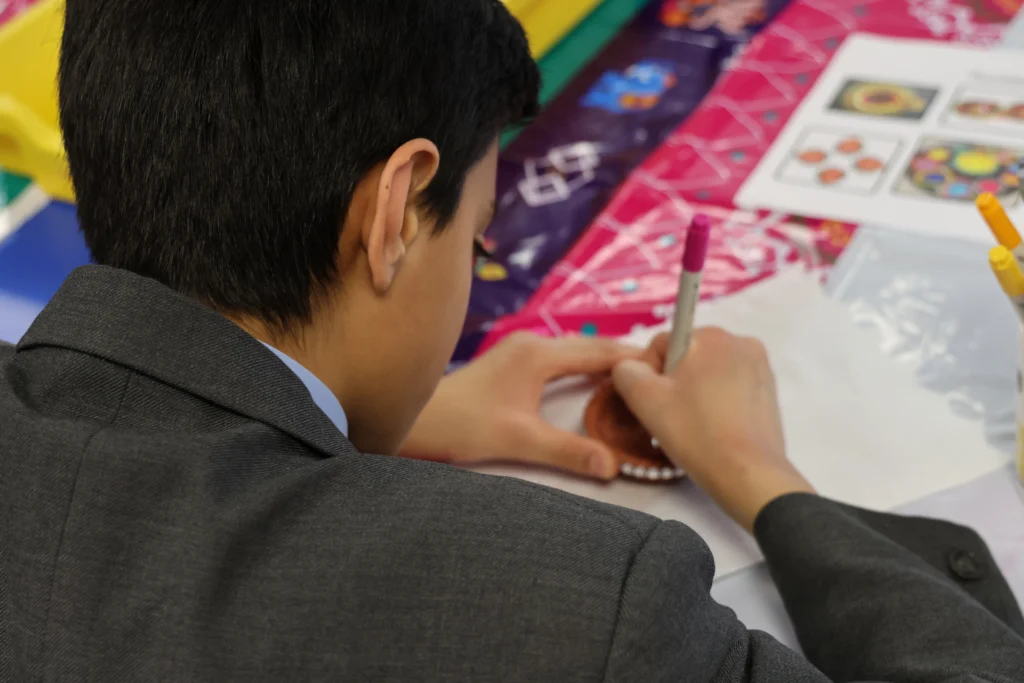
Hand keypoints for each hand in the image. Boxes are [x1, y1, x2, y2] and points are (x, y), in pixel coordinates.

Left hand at [402, 333, 640, 478]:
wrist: (419, 420)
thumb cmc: (464, 425)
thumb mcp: (520, 440)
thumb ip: (569, 451)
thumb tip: (612, 465)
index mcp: (538, 354)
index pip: (600, 351)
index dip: (635, 359)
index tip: (669, 367)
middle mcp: (533, 344)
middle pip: (592, 348)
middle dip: (626, 361)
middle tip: (663, 376)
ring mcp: (522, 350)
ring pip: (577, 353)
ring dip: (606, 365)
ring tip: (638, 383)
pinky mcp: (515, 363)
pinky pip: (562, 359)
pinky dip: (585, 370)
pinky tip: (598, 387)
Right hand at [611, 328, 814, 530]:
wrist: (748, 474)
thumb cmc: (696, 433)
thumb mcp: (645, 400)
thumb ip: (626, 371)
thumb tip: (631, 368)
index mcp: (712, 336)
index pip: (661, 344)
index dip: (648, 375)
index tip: (652, 404)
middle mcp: (741, 341)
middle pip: (687, 356)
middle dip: (673, 382)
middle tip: (671, 416)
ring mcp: (761, 366)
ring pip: (708, 372)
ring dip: (694, 391)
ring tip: (693, 424)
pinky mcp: (770, 390)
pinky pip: (730, 386)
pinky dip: (717, 400)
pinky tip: (714, 426)